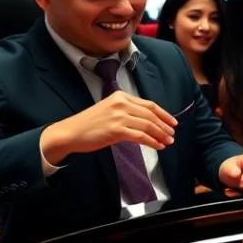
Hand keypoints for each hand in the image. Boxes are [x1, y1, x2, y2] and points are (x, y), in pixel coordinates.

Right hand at [40, 90, 175, 163]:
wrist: (70, 132)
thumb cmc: (89, 124)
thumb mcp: (109, 110)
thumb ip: (127, 112)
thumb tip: (148, 122)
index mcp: (121, 96)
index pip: (149, 104)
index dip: (164, 114)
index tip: (173, 122)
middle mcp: (121, 104)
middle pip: (151, 115)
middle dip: (164, 126)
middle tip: (172, 135)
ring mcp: (119, 116)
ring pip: (148, 125)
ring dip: (161, 135)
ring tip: (168, 142)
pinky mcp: (116, 130)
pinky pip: (141, 136)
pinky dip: (152, 142)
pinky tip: (158, 146)